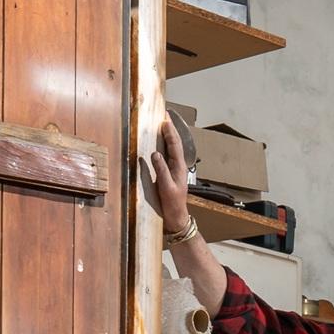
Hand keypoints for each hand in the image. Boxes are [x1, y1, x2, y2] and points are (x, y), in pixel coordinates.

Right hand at [147, 115, 193, 233]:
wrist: (175, 218)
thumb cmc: (172, 204)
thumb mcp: (166, 188)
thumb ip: (161, 171)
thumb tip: (155, 154)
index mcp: (179, 167)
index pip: (175, 145)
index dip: (170, 131)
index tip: (165, 119)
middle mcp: (178, 166)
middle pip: (175, 143)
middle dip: (170, 129)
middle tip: (164, 115)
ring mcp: (174, 170)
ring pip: (172, 148)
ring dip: (167, 136)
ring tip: (162, 124)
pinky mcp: (169, 174)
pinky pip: (167, 156)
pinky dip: (164, 146)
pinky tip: (159, 143)